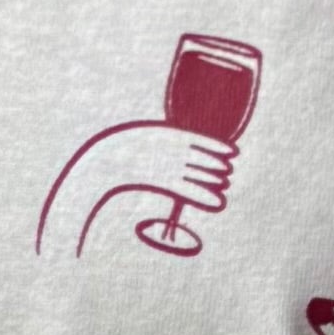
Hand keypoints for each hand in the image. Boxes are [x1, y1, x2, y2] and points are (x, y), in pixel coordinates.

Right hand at [34, 118, 239, 256]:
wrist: (100, 164)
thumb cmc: (127, 149)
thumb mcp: (151, 137)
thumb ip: (170, 139)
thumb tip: (191, 146)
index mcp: (167, 132)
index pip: (201, 137)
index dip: (220, 145)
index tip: (233, 150)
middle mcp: (169, 148)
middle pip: (204, 156)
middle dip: (220, 163)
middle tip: (229, 170)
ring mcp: (165, 165)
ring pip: (199, 173)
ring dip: (215, 179)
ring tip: (224, 184)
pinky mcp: (160, 183)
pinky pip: (187, 190)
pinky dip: (205, 197)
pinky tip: (218, 202)